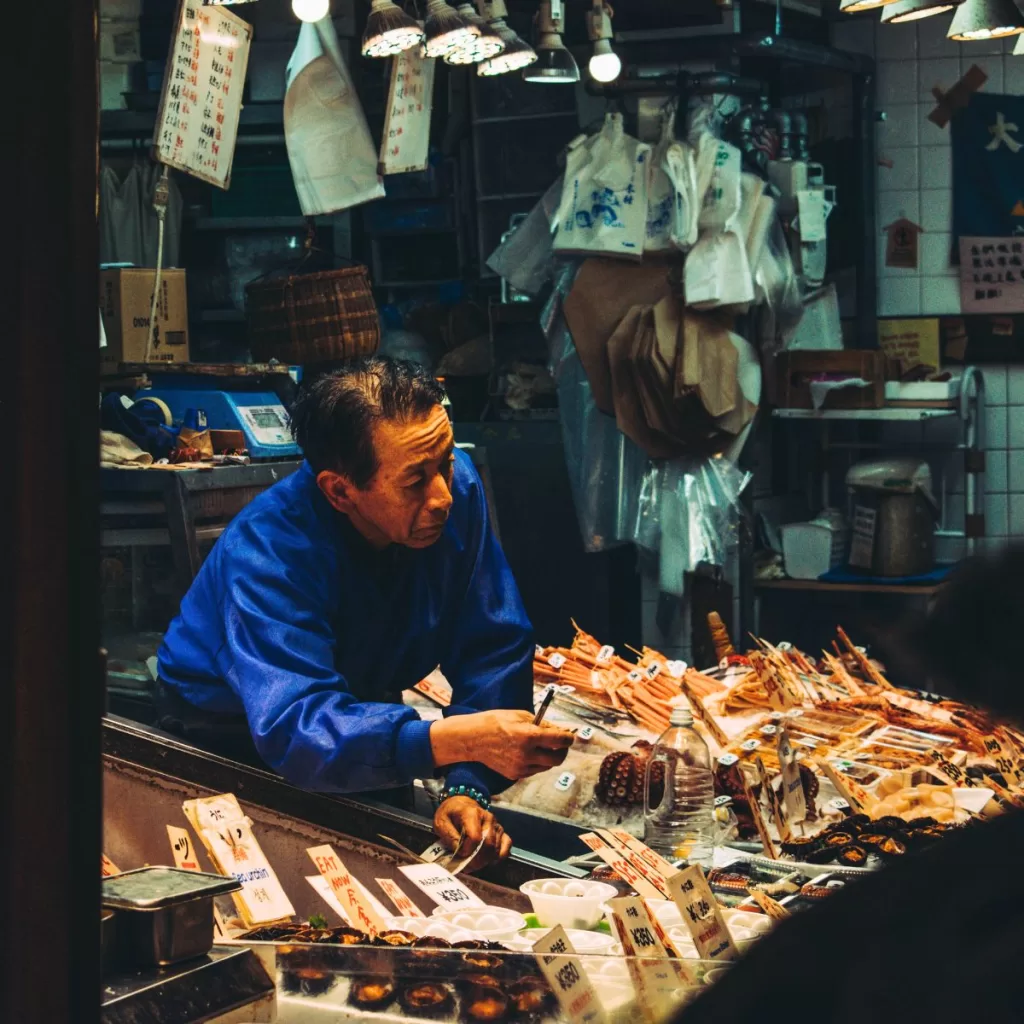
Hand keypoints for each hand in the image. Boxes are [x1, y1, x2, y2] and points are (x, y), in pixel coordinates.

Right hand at [430, 710, 574, 779]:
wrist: (473, 738)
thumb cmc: (496, 722)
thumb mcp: (520, 715)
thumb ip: (542, 724)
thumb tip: (559, 730)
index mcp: (529, 736)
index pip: (560, 740)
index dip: (569, 737)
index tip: (570, 735)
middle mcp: (527, 754)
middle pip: (557, 758)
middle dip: (562, 751)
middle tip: (561, 744)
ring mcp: (521, 767)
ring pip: (546, 766)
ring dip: (549, 757)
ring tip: (542, 746)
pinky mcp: (515, 775)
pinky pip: (534, 770)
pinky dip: (537, 763)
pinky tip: (529, 753)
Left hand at [433, 796, 511, 873]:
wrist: (460, 804)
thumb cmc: (450, 814)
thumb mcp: (441, 823)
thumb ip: (450, 838)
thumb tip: (460, 853)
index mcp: (471, 813)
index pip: (475, 837)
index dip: (467, 850)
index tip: (459, 854)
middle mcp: (487, 817)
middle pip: (488, 844)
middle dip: (477, 860)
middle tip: (466, 866)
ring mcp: (496, 824)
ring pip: (496, 848)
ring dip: (485, 861)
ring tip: (473, 864)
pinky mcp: (500, 831)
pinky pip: (506, 845)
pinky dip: (498, 856)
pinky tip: (488, 860)